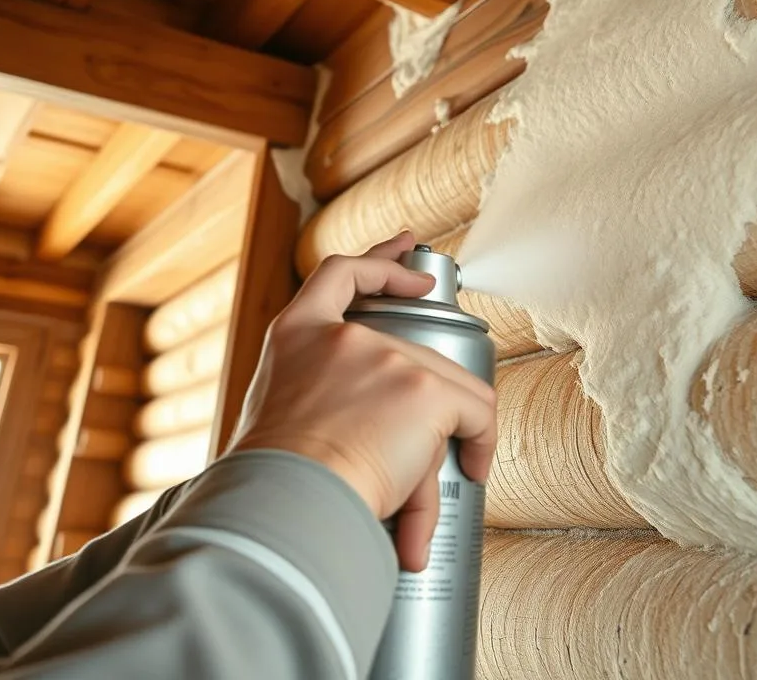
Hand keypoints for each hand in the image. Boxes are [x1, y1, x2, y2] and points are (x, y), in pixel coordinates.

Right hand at [227, 231, 497, 571]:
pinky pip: (475, 411)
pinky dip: (480, 441)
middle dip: (425, 388)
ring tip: (422, 482)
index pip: (340, 273)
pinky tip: (473, 466)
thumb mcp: (278, 425)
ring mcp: (386, 357)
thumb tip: (351, 441)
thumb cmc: (276, 483)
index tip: (409, 250)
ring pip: (444, 386)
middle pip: (412, 349)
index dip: (382, 260)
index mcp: (296, 333)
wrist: (288, 507)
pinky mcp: (423, 389)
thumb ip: (319, 413)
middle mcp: (343, 336)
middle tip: (428, 428)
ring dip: (440, 430)